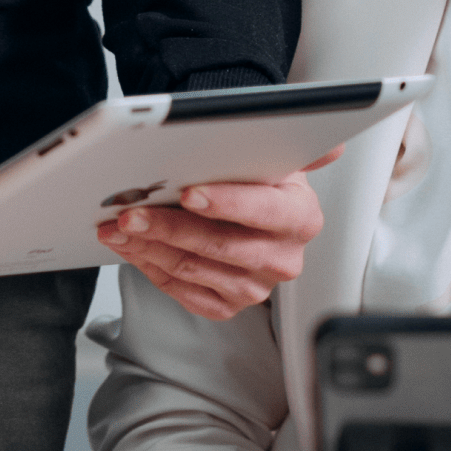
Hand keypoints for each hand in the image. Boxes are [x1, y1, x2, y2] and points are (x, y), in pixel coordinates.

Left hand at [97, 148, 336, 319]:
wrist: (244, 208)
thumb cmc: (256, 180)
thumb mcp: (276, 156)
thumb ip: (294, 145)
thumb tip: (333, 146)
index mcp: (301, 218)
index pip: (265, 211)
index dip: (227, 202)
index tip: (189, 192)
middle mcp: (283, 258)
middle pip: (219, 245)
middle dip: (169, 226)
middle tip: (131, 212)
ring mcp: (255, 286)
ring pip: (193, 269)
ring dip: (149, 247)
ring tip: (118, 226)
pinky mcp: (228, 304)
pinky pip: (183, 292)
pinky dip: (151, 267)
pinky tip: (132, 247)